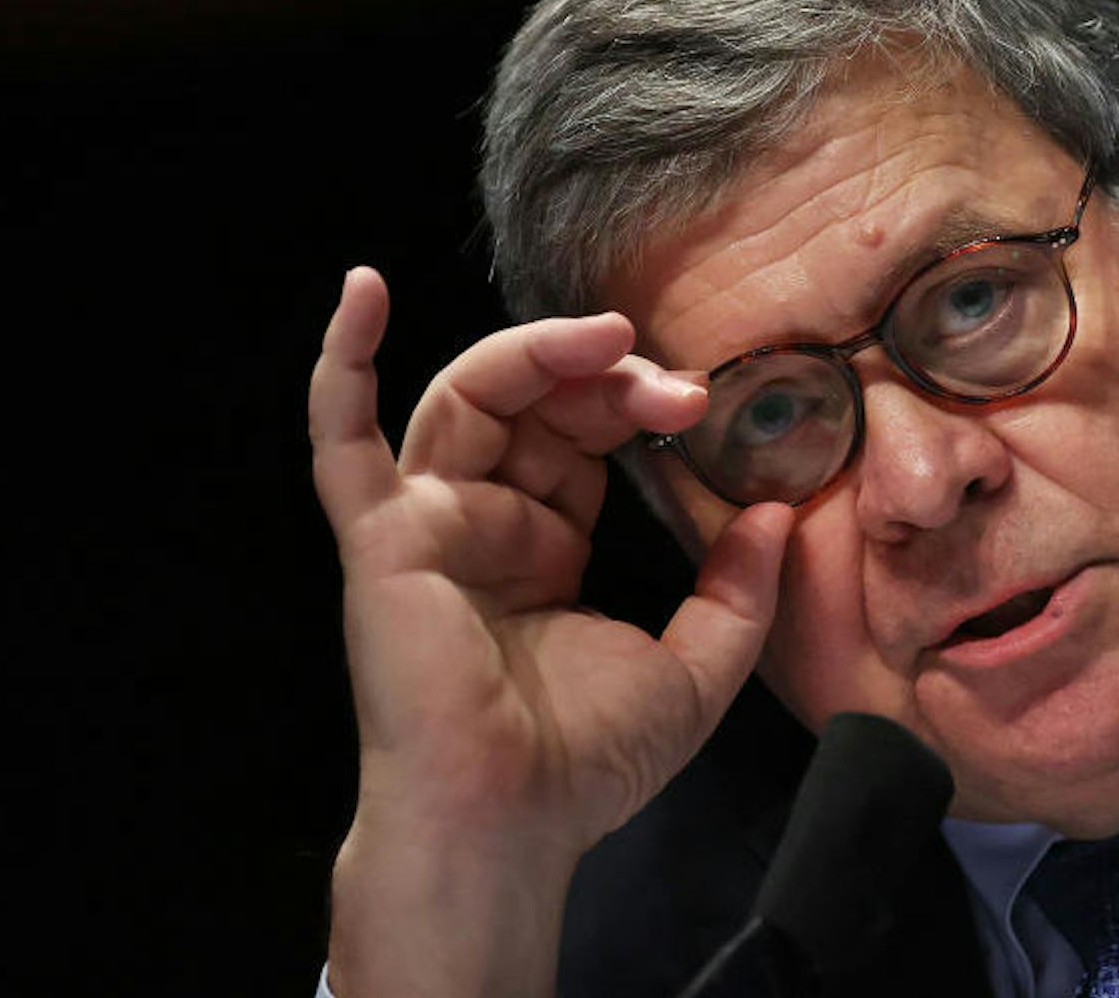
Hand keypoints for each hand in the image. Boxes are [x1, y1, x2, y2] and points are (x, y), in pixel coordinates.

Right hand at [309, 267, 791, 995]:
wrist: (513, 826)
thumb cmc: (587, 764)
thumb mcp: (697, 670)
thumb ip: (740, 593)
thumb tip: (776, 515)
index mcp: (544, 544)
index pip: (584, 438)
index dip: (637, 406)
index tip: (703, 405)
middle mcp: (482, 522)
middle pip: (533, 404)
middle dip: (604, 378)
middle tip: (676, 386)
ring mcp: (428, 524)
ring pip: (467, 398)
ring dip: (533, 354)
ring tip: (605, 338)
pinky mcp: (383, 538)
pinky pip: (341, 443)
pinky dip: (343, 364)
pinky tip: (363, 290)